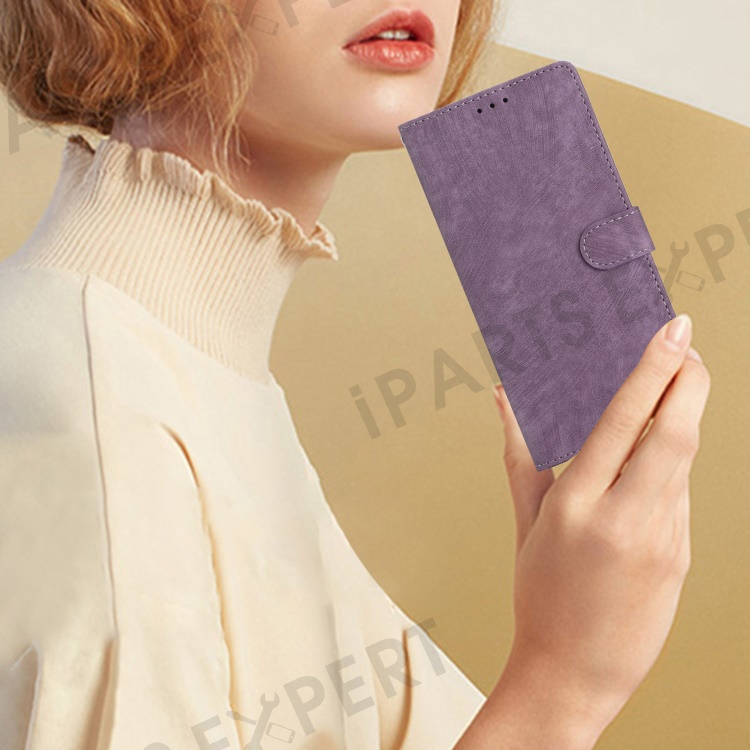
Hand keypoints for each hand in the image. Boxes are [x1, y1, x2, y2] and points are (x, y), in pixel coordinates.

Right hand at [491, 313, 709, 744]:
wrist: (574, 671)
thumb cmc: (540, 592)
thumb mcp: (526, 521)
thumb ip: (520, 454)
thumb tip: (504, 400)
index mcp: (577, 506)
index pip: (625, 423)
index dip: (654, 371)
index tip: (675, 332)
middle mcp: (625, 519)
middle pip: (675, 434)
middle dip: (690, 381)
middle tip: (689, 347)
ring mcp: (662, 541)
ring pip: (684, 461)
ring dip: (681, 419)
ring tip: (670, 392)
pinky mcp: (682, 556)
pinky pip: (681, 494)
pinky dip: (672, 464)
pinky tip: (654, 459)